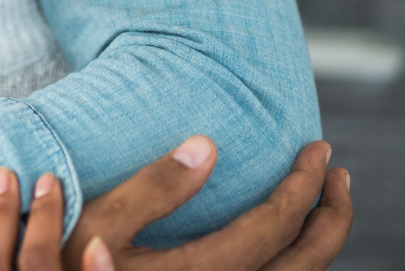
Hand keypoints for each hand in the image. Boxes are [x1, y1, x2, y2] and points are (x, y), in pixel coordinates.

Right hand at [69, 138, 351, 270]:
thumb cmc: (68, 262)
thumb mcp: (103, 220)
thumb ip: (157, 186)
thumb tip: (208, 145)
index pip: (278, 228)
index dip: (305, 186)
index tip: (318, 149)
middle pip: (305, 265)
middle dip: (331, 215)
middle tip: (336, 170)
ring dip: (319, 241)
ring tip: (322, 201)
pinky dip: (295, 262)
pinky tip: (283, 239)